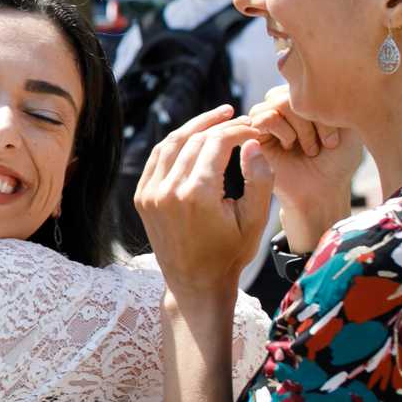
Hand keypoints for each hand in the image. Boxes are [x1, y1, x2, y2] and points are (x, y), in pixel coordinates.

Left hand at [134, 105, 273, 300]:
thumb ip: (259, 179)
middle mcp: (168, 190)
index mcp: (197, 195)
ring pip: (172, 143)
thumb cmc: (230, 254)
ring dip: (195, 127)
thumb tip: (252, 143)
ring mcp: (150, 193)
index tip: (253, 130)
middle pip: (195, 140)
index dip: (238, 131)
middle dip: (219, 126)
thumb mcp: (255, 221)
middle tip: (238, 119)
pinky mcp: (142, 197)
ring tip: (218, 117)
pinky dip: (175, 143)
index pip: (217, 143)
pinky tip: (193, 136)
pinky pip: (157, 158)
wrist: (195, 283)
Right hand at [243, 87, 361, 251]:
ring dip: (300, 126)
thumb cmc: (338, 162)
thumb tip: (322, 75)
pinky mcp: (256, 134)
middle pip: (292, 88)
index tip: (337, 135)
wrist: (324, 191)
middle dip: (313, 117)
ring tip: (309, 148)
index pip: (309, 81)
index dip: (324, 105)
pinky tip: (290, 146)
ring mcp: (270, 119)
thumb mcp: (348, 124)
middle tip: (324, 143)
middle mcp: (286, 106)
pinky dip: (283, 131)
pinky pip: (264, 116)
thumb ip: (336, 96)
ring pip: (278, 101)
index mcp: (307, 100)